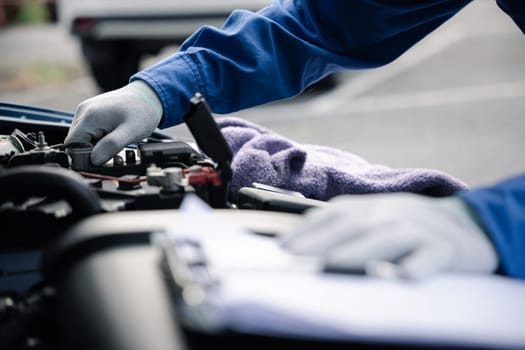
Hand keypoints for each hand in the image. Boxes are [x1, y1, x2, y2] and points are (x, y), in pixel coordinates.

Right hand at [65, 80, 162, 164]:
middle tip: (113, 149)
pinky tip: (112, 134)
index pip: (72, 144)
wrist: (149, 96)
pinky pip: (89, 130)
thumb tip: (94, 160)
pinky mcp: (92, 111)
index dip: (84, 156)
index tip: (102, 159)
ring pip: (82, 137)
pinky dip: (98, 136)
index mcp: (89, 116)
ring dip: (96, 144)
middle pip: (76, 141)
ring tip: (115, 139)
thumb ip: (110, 146)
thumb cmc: (142, 112)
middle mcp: (84, 111)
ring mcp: (87, 110)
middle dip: (92, 150)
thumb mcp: (130, 133)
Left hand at [281, 193, 497, 278]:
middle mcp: (392, 214)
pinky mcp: (446, 249)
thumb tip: (303, 240)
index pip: (336, 214)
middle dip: (321, 238)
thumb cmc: (411, 225)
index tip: (283, 244)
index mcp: (374, 207)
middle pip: (355, 224)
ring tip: (332, 265)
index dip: (309, 227)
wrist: (469, 225)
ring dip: (358, 251)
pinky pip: (431, 257)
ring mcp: (420, 229)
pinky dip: (417, 264)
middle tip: (294, 256)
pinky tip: (402, 277)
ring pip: (387, 238)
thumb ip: (348, 225)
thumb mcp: (380, 217)